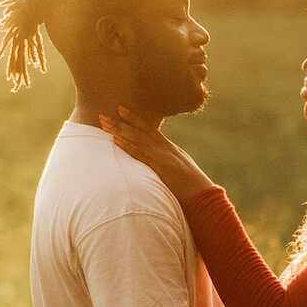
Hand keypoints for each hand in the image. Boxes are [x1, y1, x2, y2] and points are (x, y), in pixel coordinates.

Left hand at [98, 105, 215, 203]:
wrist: (204, 196)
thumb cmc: (193, 188)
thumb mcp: (182, 170)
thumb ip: (169, 164)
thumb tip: (161, 165)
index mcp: (170, 148)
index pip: (149, 129)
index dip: (134, 119)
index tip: (121, 110)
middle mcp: (165, 148)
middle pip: (139, 131)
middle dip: (121, 122)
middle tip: (103, 115)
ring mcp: (162, 156)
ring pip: (137, 139)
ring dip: (119, 130)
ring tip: (104, 123)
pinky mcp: (160, 167)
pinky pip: (140, 154)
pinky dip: (127, 146)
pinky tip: (115, 140)